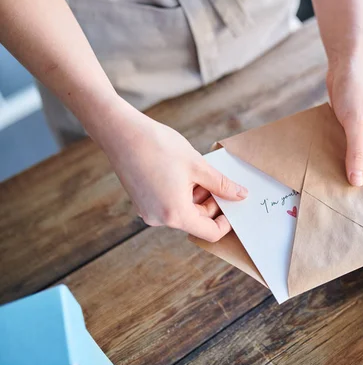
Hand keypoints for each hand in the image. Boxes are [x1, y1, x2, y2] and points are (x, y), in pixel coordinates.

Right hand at [98, 104, 246, 241]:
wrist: (121, 132)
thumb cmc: (158, 146)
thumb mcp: (198, 165)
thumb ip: (221, 184)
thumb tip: (240, 195)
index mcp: (175, 214)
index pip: (209, 233)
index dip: (226, 222)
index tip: (234, 204)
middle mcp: (159, 219)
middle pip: (197, 221)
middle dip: (212, 203)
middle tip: (217, 180)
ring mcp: (148, 211)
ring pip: (184, 212)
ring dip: (197, 196)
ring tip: (198, 171)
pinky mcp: (142, 202)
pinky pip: (169, 204)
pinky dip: (182, 193)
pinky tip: (183, 172)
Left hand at [327, 57, 362, 188]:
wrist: (347, 62)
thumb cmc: (357, 89)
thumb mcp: (356, 124)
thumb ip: (356, 154)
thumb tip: (357, 183)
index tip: (348, 199)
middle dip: (352, 181)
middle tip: (331, 192)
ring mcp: (360, 134)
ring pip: (352, 160)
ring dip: (340, 168)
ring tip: (323, 179)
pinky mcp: (347, 128)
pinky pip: (342, 148)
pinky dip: (333, 154)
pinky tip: (320, 161)